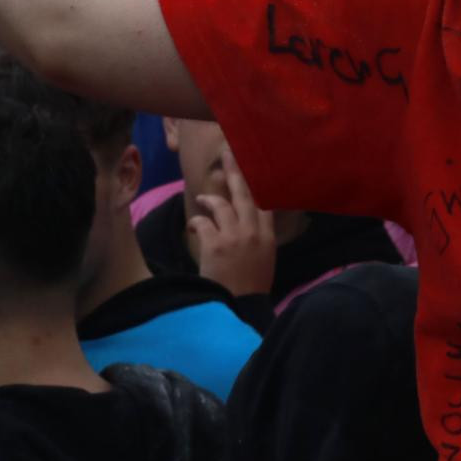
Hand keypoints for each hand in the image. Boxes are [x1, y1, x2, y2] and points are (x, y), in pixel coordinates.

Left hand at [186, 145, 276, 297]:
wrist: (240, 307)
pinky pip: (203, 223)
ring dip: (210, 199)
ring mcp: (234, 236)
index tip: (250, 168)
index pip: (264, 202)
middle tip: (228, 154)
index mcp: (267, 236)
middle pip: (244, 195)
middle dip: (235, 172)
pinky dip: (197, 222)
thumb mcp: (265, 260)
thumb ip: (260, 239)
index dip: (256, 183)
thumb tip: (251, 224)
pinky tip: (193, 225)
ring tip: (202, 198)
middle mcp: (252, 231)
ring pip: (221, 205)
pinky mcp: (215, 244)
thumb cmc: (251, 287)